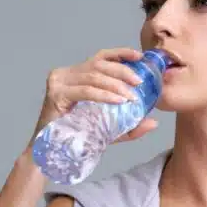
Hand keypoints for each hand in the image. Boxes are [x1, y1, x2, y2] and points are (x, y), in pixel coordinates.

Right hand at [31, 47, 158, 144]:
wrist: (51, 153)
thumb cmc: (77, 137)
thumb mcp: (108, 129)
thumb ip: (129, 125)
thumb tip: (154, 122)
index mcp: (76, 74)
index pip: (100, 57)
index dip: (120, 53)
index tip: (139, 56)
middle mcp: (66, 73)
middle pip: (98, 64)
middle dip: (122, 71)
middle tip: (139, 83)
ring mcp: (59, 82)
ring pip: (93, 76)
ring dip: (115, 85)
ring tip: (131, 96)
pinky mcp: (56, 94)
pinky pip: (85, 91)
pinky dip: (103, 95)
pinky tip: (117, 101)